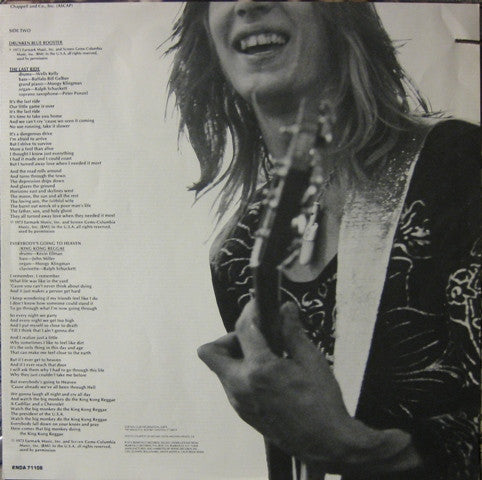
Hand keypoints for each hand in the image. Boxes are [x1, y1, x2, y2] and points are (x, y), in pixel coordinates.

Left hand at [197, 300, 375, 469]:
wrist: (325, 443)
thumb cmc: (321, 400)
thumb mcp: (310, 361)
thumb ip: (293, 332)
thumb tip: (286, 307)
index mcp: (259, 369)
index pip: (243, 328)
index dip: (251, 311)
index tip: (259, 306)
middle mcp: (240, 385)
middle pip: (211, 352)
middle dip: (229, 338)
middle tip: (254, 338)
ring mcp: (238, 402)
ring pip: (220, 369)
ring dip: (235, 356)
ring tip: (265, 356)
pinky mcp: (242, 413)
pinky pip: (231, 385)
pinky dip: (241, 373)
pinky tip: (267, 376)